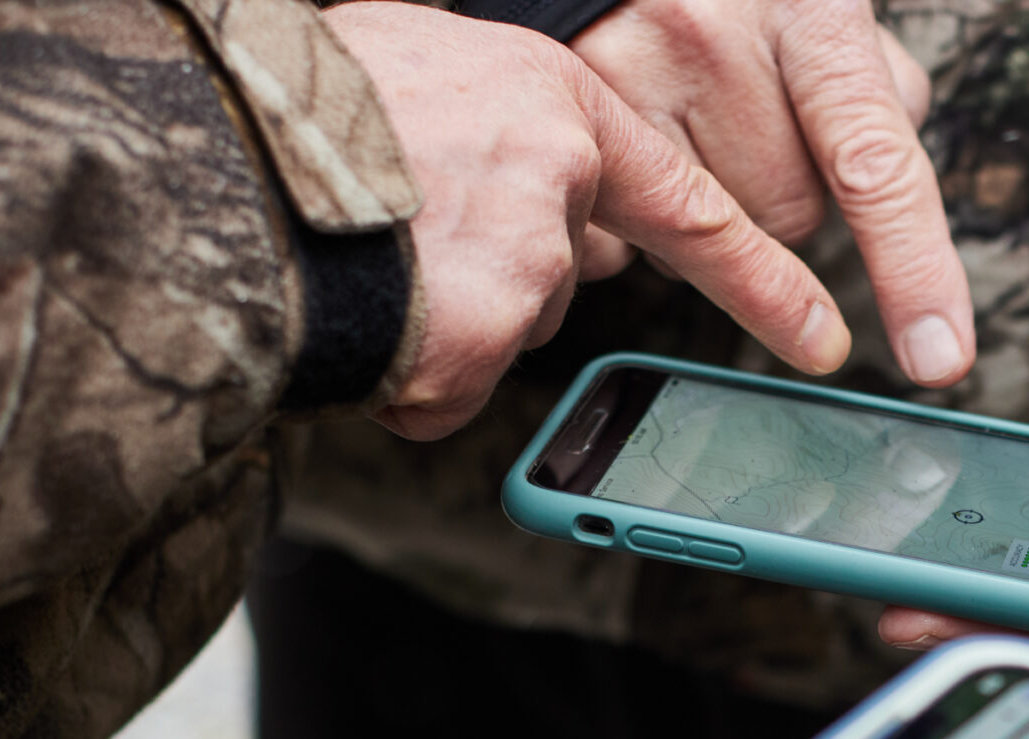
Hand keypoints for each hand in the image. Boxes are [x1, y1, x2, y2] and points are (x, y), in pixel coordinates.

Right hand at [325, 4, 850, 437]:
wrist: (204, 153)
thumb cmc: (288, 103)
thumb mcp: (413, 60)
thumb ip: (491, 114)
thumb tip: (498, 157)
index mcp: (551, 98)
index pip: (690, 203)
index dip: (763, 279)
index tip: (823, 337)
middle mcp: (556, 179)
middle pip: (558, 275)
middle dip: (485, 276)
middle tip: (400, 238)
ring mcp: (521, 265)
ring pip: (500, 329)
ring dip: (435, 319)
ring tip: (355, 261)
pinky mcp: (473, 342)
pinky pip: (448, 388)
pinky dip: (403, 372)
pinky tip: (354, 315)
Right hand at [572, 0, 974, 386]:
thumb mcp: (820, 6)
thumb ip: (876, 92)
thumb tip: (886, 204)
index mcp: (806, 8)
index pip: (872, 162)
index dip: (913, 269)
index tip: (938, 357)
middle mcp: (713, 34)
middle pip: (789, 217)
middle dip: (784, 194)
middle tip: (751, 120)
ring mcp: (628, 67)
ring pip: (706, 240)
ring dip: (710, 211)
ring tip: (688, 124)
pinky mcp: (565, 111)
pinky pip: (623, 233)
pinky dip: (639, 219)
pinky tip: (637, 155)